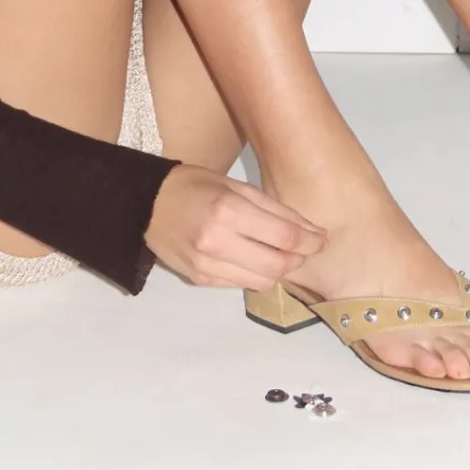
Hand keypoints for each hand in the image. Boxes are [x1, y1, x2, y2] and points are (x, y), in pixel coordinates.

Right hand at [144, 164, 327, 289]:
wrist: (146, 204)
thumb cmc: (196, 186)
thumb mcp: (235, 185)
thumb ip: (272, 209)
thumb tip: (309, 231)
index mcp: (228, 211)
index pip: (284, 236)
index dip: (311, 241)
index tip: (322, 238)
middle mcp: (217, 243)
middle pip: (277, 266)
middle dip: (299, 260)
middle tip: (307, 249)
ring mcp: (206, 265)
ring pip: (262, 281)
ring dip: (280, 270)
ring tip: (284, 254)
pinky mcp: (200, 279)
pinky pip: (241, 284)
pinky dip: (256, 274)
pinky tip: (258, 259)